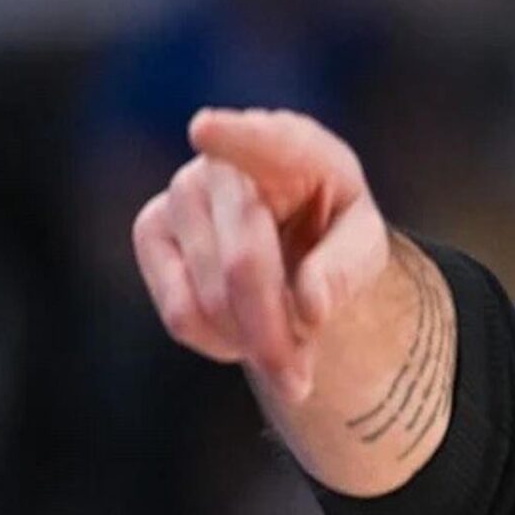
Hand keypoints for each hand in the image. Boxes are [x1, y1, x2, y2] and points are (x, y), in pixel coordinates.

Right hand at [132, 108, 391, 403]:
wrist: (292, 233)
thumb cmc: (333, 228)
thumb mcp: (364, 245)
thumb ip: (347, 268)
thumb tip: (310, 306)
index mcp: (295, 147)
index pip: (261, 139)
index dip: (234, 135)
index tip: (207, 130)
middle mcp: (227, 161)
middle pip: (244, 265)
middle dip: (273, 336)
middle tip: (301, 384)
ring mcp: (181, 192)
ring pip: (209, 300)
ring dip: (253, 344)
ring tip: (286, 345)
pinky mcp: (150, 229)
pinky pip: (180, 313)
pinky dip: (219, 342)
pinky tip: (243, 332)